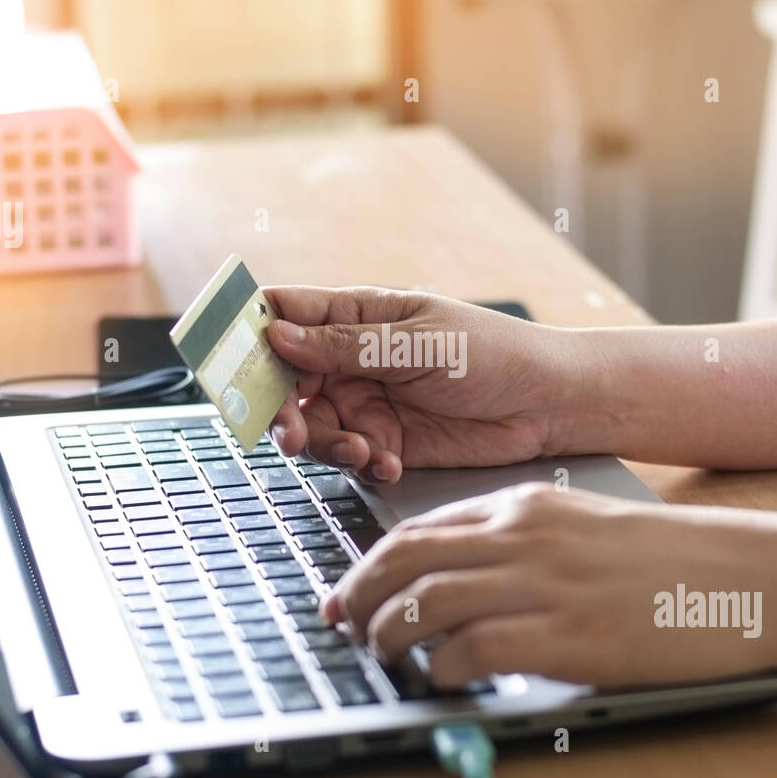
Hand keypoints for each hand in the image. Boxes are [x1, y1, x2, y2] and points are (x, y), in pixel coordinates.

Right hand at [264, 286, 578, 482]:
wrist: (548, 405)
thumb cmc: (495, 354)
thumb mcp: (420, 343)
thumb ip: (348, 345)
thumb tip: (277, 336)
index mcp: (356, 316)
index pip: (283, 313)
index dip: (248, 333)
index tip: (228, 361)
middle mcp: (352, 358)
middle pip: (284, 380)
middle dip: (281, 408)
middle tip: (291, 431)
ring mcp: (366, 401)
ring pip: (311, 425)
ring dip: (323, 443)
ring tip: (360, 449)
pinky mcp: (384, 441)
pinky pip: (347, 456)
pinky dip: (359, 463)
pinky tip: (387, 461)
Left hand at [321, 484, 776, 688]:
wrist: (745, 573)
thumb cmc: (670, 558)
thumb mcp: (584, 527)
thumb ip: (523, 544)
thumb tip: (464, 581)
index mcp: (525, 505)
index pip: (421, 528)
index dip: (372, 562)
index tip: (351, 589)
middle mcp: (522, 536)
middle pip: (406, 559)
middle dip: (359, 593)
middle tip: (341, 623)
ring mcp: (542, 584)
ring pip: (425, 602)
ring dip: (388, 632)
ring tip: (380, 654)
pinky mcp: (565, 635)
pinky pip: (469, 648)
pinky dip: (439, 666)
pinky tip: (439, 676)